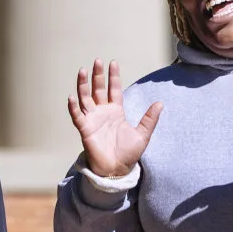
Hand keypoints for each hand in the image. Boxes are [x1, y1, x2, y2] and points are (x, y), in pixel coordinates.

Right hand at [67, 59, 162, 179]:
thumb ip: (149, 119)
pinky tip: (72, 96)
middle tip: (97, 61)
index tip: (113, 62)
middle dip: (97, 75)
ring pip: (85, 98)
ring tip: (82, 71)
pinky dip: (73, 107)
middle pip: (98, 89)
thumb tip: (160, 103)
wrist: (117, 170)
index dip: (113, 76)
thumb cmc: (128, 153)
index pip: (114, 89)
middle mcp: (103, 112)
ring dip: (83, 85)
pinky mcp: (85, 129)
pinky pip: (77, 116)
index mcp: (116, 111)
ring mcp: (92, 120)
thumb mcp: (143, 134)